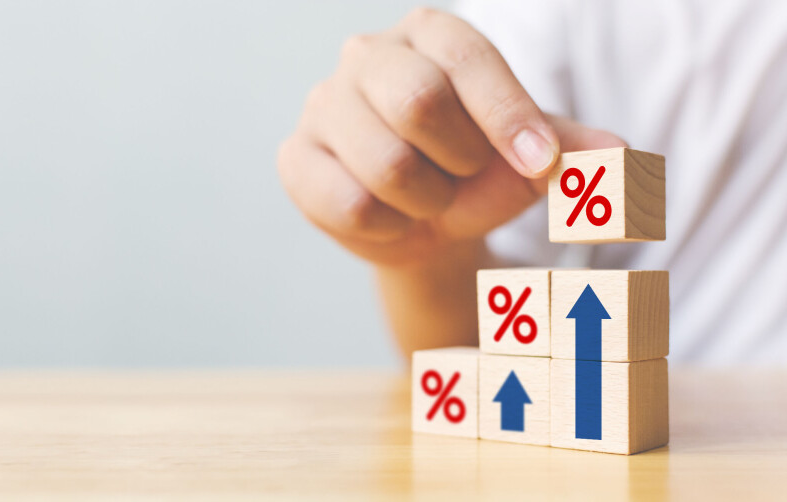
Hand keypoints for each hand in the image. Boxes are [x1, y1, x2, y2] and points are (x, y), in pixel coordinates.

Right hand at [278, 8, 625, 266]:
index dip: (510, 115)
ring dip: (428, 202)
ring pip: (386, 164)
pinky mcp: (296, 157)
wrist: (416, 217)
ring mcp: (324, 104)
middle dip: (461, 161)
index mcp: (429, 33)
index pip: (469, 59)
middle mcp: (368, 55)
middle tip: (465, 177)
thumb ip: (577, 152)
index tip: (543, 164)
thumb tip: (621, 158)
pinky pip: (350, 205)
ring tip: (428, 199)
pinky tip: (391, 216)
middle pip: (418, 100)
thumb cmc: (472, 169)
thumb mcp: (530, 157)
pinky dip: (389, 227)